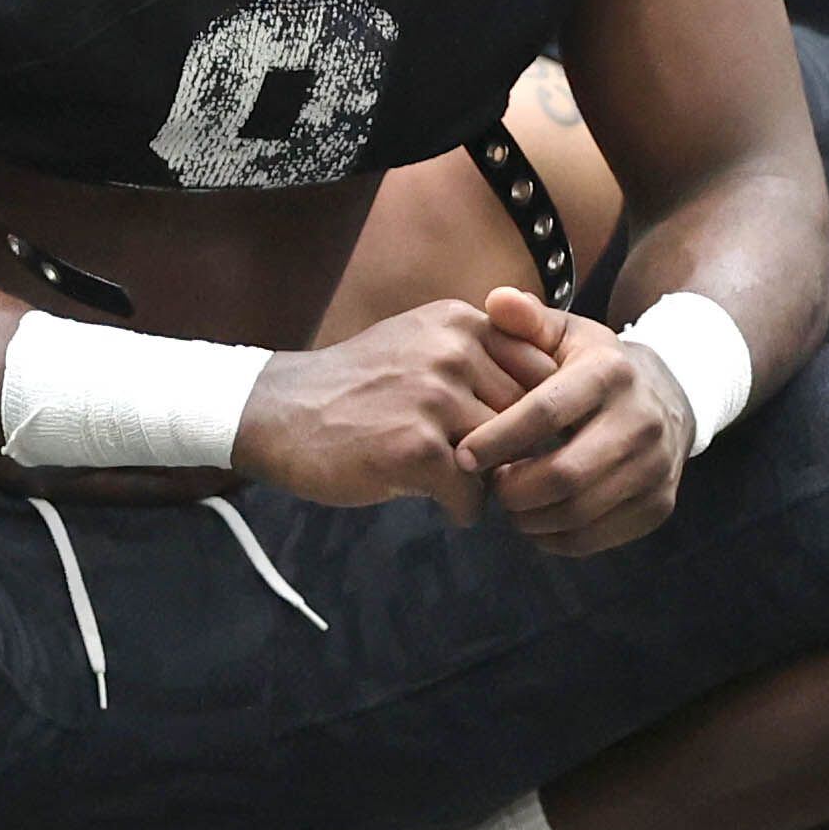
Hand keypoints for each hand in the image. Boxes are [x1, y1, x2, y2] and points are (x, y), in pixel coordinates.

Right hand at [233, 299, 557, 522]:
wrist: (277, 412)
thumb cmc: (356, 387)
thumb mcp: (420, 341)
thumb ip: (478, 352)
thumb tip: (551, 385)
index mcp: (461, 322)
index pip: (542, 369)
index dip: (537, 410)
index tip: (519, 433)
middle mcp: (454, 351)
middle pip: (527, 416)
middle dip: (512, 449)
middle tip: (483, 465)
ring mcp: (435, 398)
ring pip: (503, 456)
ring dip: (486, 478)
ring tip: (453, 478)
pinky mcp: (417, 448)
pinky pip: (473, 493)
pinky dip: (461, 507)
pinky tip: (437, 498)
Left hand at [453, 286, 693, 555]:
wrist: (671, 398)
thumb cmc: (597, 367)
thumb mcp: (567, 335)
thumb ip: (527, 321)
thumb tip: (494, 301)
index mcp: (610, 373)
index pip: (546, 412)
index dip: (498, 438)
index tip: (462, 455)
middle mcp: (641, 421)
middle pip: (565, 474)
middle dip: (514, 490)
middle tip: (490, 486)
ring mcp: (655, 467)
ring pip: (579, 512)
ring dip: (531, 518)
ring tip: (511, 502)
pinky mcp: (659, 504)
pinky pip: (597, 538)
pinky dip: (556, 540)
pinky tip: (538, 522)